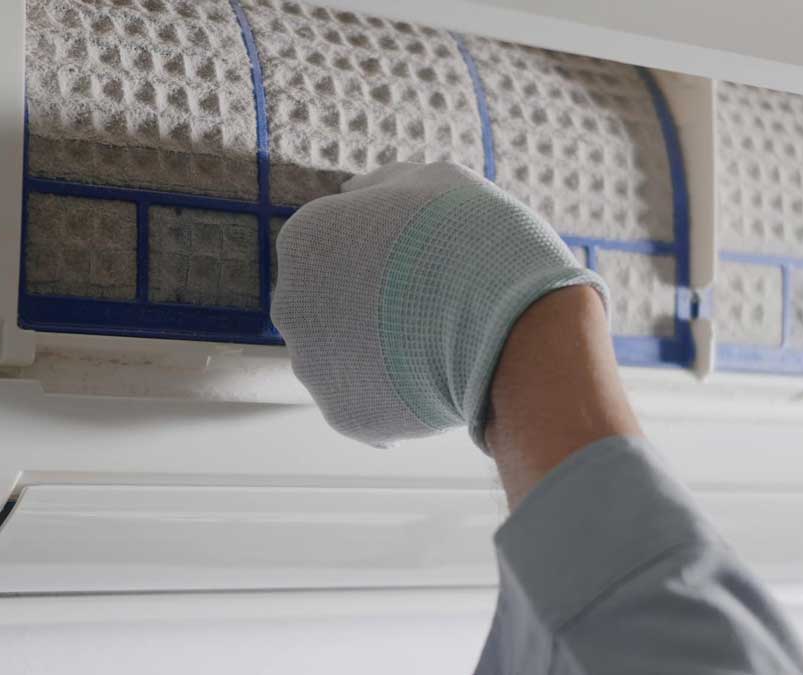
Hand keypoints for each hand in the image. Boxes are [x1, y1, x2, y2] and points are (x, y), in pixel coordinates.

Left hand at [271, 162, 607, 449]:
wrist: (511, 328)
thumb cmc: (477, 242)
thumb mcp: (433, 182)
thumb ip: (380, 186)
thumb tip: (350, 192)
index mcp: (304, 240)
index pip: (332, 247)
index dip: (383, 254)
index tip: (422, 262)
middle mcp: (291, 304)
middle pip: (329, 307)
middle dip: (371, 308)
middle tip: (431, 306)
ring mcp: (313, 365)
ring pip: (343, 359)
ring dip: (380, 355)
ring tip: (436, 346)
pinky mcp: (342, 414)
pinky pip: (366, 406)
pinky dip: (395, 399)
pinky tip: (433, 383)